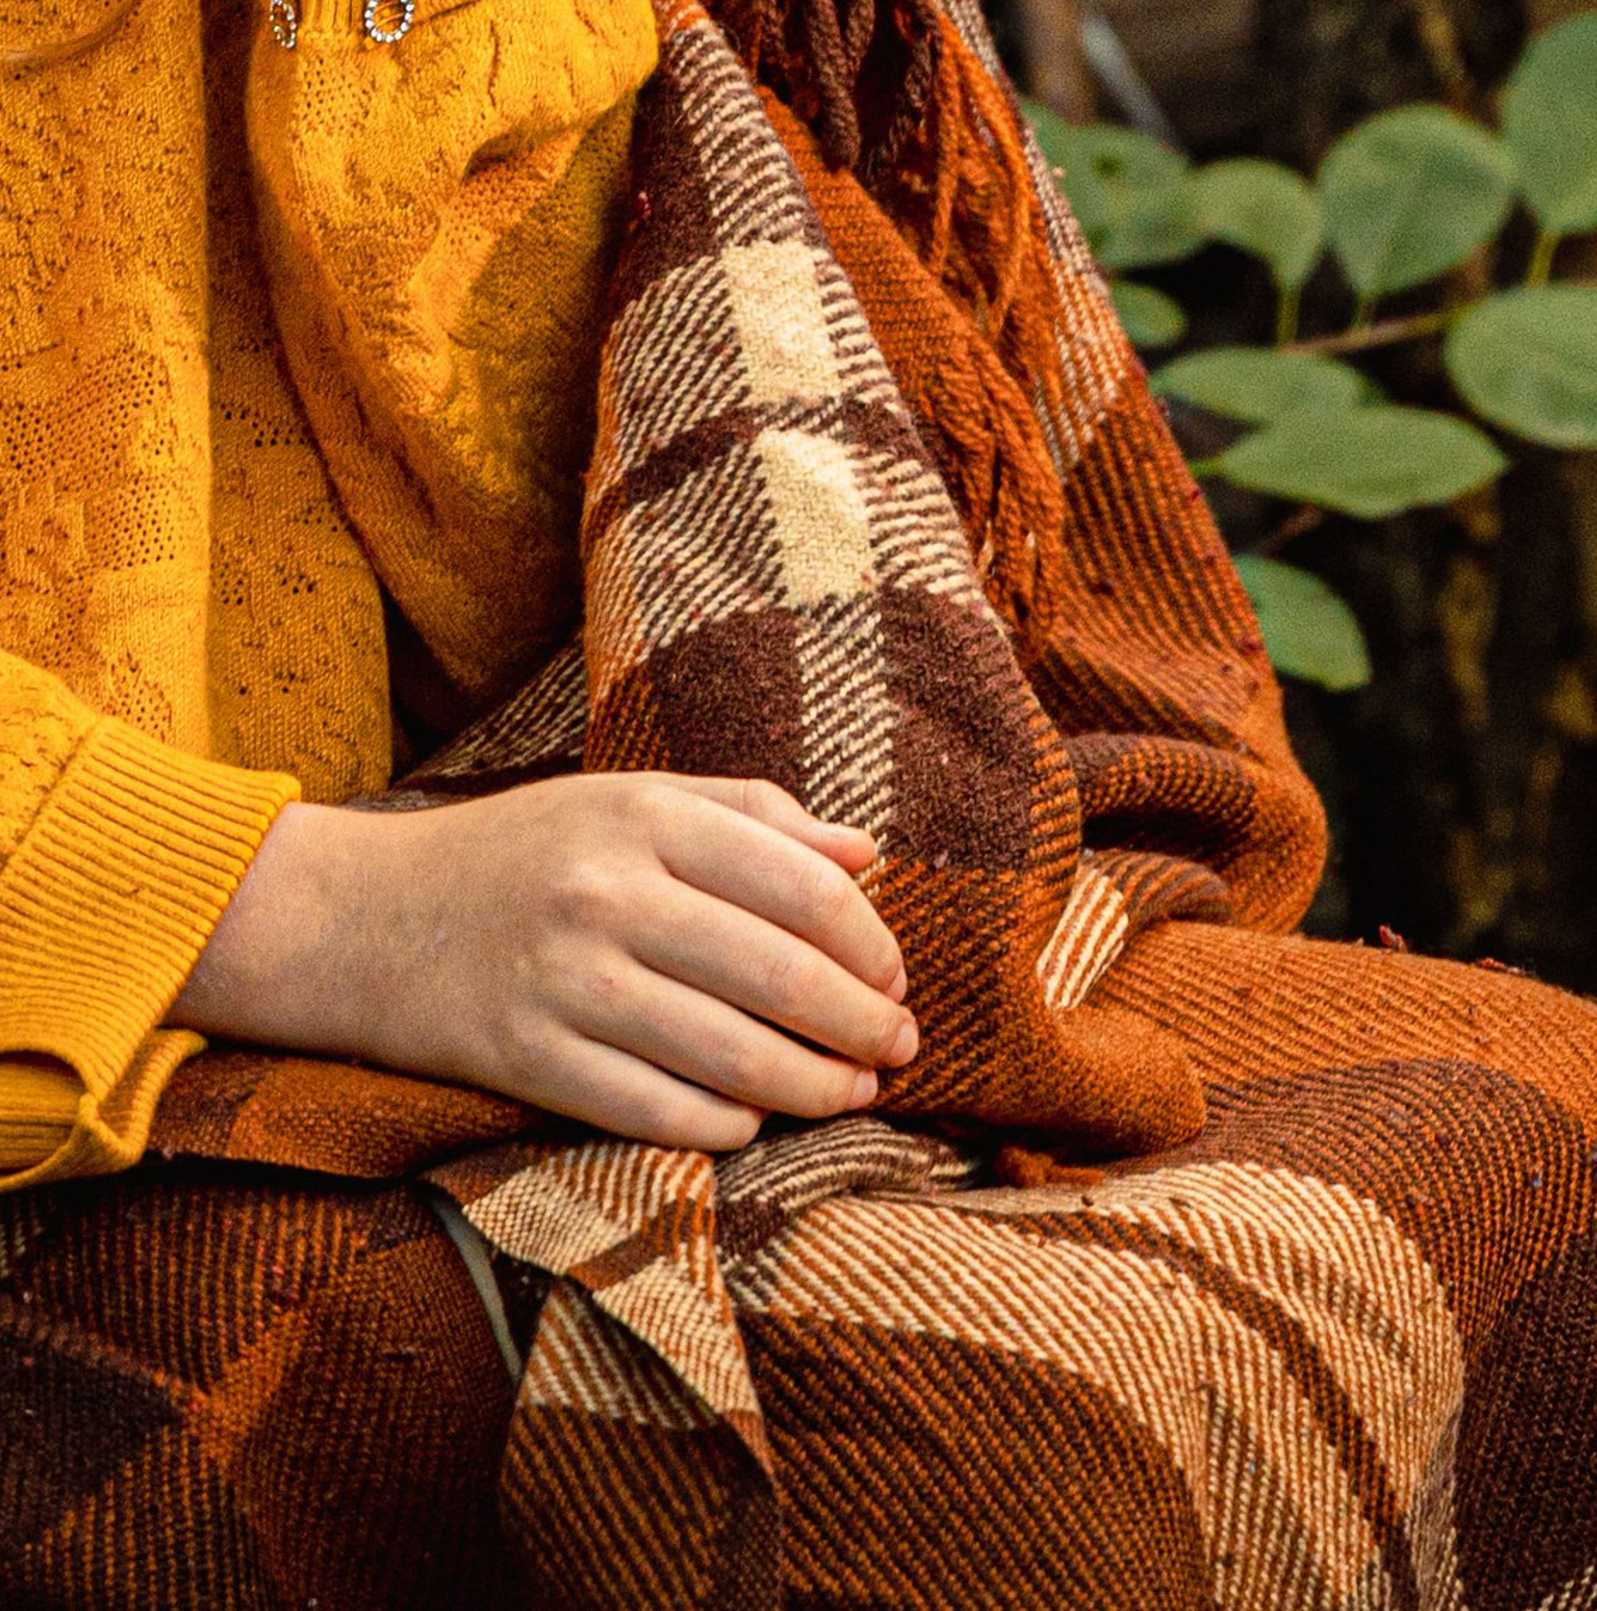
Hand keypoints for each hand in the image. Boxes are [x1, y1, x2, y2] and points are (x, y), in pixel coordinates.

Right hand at [172, 774, 916, 1149]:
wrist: (366, 917)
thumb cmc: (524, 852)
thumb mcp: (631, 800)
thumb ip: (754, 817)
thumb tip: (866, 854)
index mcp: (646, 815)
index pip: (803, 885)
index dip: (870, 943)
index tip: (898, 978)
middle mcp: (609, 893)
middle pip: (779, 976)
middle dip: (861, 1025)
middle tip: (901, 1050)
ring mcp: (564, 982)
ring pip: (728, 1054)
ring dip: (812, 1087)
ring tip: (853, 1094)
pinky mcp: (524, 1060)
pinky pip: (655, 1110)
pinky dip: (725, 1126)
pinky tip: (757, 1124)